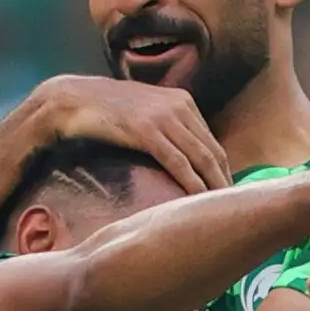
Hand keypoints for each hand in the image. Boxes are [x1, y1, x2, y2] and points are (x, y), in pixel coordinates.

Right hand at [16, 73, 228, 192]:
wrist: (73, 98)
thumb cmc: (107, 111)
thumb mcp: (146, 113)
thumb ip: (167, 129)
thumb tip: (181, 157)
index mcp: (183, 101)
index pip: (212, 143)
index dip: (224, 171)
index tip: (232, 195)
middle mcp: (180, 107)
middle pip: (214, 152)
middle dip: (226, 183)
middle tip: (235, 211)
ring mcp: (164, 117)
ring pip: (202, 158)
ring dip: (215, 187)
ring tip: (223, 212)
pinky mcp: (147, 130)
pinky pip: (178, 162)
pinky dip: (193, 183)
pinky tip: (200, 201)